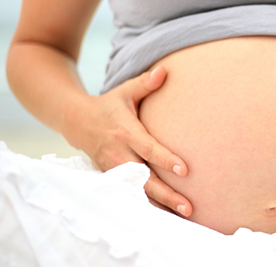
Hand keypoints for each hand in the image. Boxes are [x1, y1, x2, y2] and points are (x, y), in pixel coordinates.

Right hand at [66, 66, 192, 216]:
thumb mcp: (125, 91)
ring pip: (138, 191)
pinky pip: (131, 193)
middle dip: (167, 194)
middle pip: (145, 179)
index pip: (149, 149)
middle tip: (189, 206)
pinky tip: (167, 214)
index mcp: (126, 133)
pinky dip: (147, 205)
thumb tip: (164, 71)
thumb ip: (145, 83)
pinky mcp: (112, 177)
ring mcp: (114, 169)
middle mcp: (120, 154)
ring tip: (183, 214)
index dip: (166, 159)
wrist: (76, 121)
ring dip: (160, 204)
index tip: (185, 170)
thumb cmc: (109, 104)